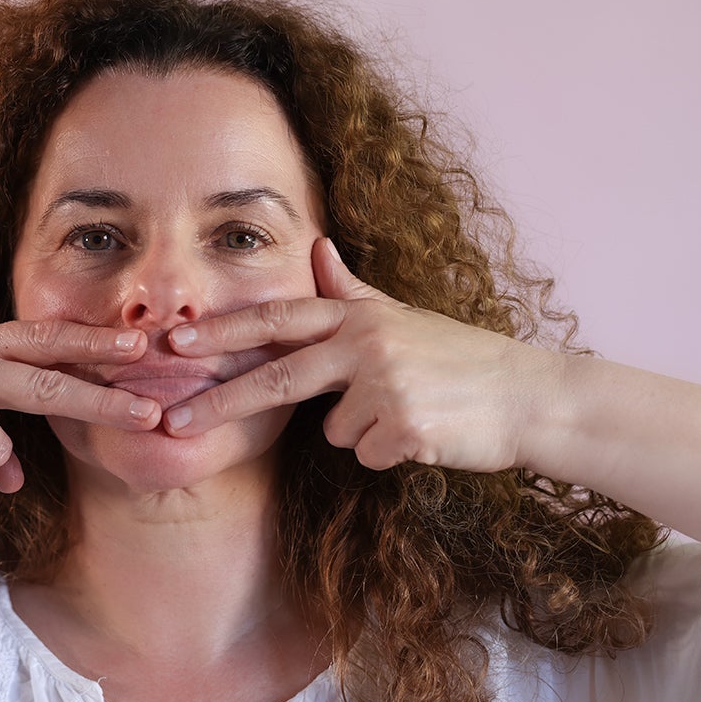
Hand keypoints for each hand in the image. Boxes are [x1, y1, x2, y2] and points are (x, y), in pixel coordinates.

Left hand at [161, 239, 562, 471]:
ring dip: (363, 432)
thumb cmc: (462, 360)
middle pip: (277, 378)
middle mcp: (367, 344)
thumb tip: (320, 247)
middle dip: (219, 403)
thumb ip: (353, 291)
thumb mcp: (404, 317)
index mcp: (361, 316)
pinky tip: (425, 433)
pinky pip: (365, 454)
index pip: (279, 317)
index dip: (226, 328)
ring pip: (333, 429)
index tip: (177, 338)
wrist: (529, 398)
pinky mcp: (404, 428)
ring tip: (410, 412)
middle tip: (171, 424)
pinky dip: (389, 452)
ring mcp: (386, 386)